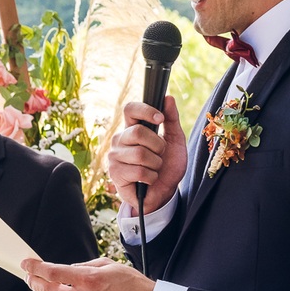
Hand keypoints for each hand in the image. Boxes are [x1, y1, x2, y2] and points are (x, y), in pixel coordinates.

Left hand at [22, 256, 153, 290]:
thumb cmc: (132, 284)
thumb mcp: (109, 265)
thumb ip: (84, 267)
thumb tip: (65, 271)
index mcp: (89, 280)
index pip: (52, 273)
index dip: (35, 267)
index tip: (26, 264)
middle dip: (34, 282)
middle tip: (29, 276)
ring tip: (59, 287)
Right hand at [107, 94, 186, 212]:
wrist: (163, 192)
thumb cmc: (167, 166)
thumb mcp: (175, 141)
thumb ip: (172, 120)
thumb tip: (168, 98)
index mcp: (132, 128)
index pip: (130, 109)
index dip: (145, 110)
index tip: (160, 119)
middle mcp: (120, 140)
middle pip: (138, 132)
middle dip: (157, 145)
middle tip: (159, 154)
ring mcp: (114, 157)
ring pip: (140, 154)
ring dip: (156, 164)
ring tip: (154, 169)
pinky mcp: (115, 173)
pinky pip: (139, 171)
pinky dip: (151, 177)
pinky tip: (148, 180)